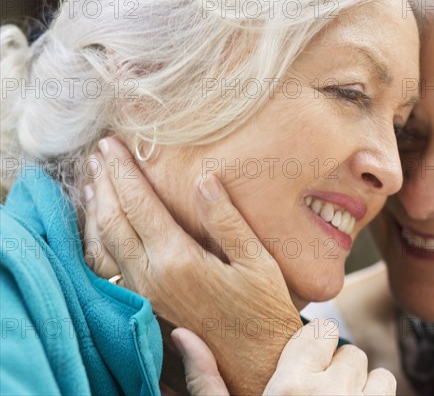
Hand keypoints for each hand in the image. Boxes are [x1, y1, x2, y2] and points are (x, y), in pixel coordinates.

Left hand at [83, 137, 301, 393]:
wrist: (255, 364)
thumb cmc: (263, 312)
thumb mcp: (257, 262)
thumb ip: (226, 220)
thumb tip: (204, 180)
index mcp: (178, 260)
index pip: (139, 204)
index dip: (123, 171)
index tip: (112, 143)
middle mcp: (151, 277)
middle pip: (113, 219)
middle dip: (104, 181)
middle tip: (98, 153)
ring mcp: (144, 295)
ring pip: (104, 243)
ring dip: (97, 207)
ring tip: (93, 179)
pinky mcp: (145, 306)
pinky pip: (109, 264)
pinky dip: (99, 236)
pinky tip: (103, 224)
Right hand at [172, 321, 396, 395]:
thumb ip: (205, 381)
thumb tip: (183, 334)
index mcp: (291, 390)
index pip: (322, 332)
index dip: (314, 345)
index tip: (303, 362)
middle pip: (353, 353)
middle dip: (338, 368)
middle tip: (317, 392)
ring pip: (380, 376)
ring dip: (364, 387)